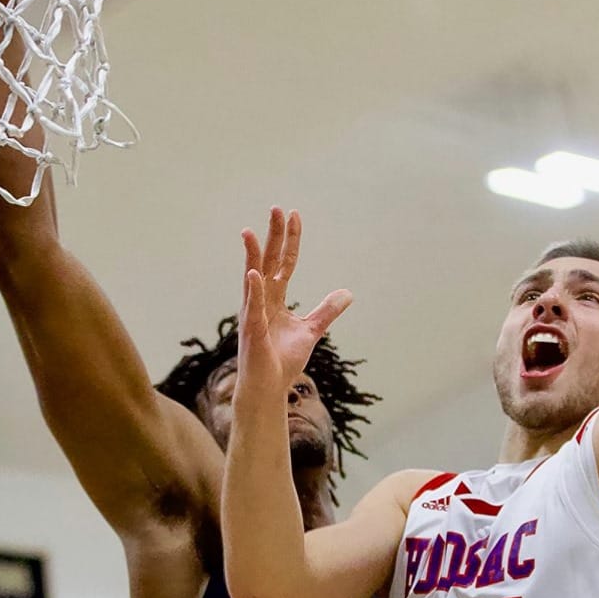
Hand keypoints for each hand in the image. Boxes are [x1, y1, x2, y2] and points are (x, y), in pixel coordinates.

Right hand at [236, 208, 352, 403]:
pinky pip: (253, 307)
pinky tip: (253, 274)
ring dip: (252, 256)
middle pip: (268, 261)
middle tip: (276, 209)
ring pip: (253, 278)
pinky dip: (253, 290)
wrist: (269, 388)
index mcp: (274, 298)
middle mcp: (261, 300)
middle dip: (273, 236)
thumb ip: (326, 310)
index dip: (290, 240)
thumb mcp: (311, 330)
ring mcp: (253, 313)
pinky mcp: (252, 330)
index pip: (284, 262)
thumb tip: (347, 293)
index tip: (295, 216)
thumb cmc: (283, 360)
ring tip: (251, 233)